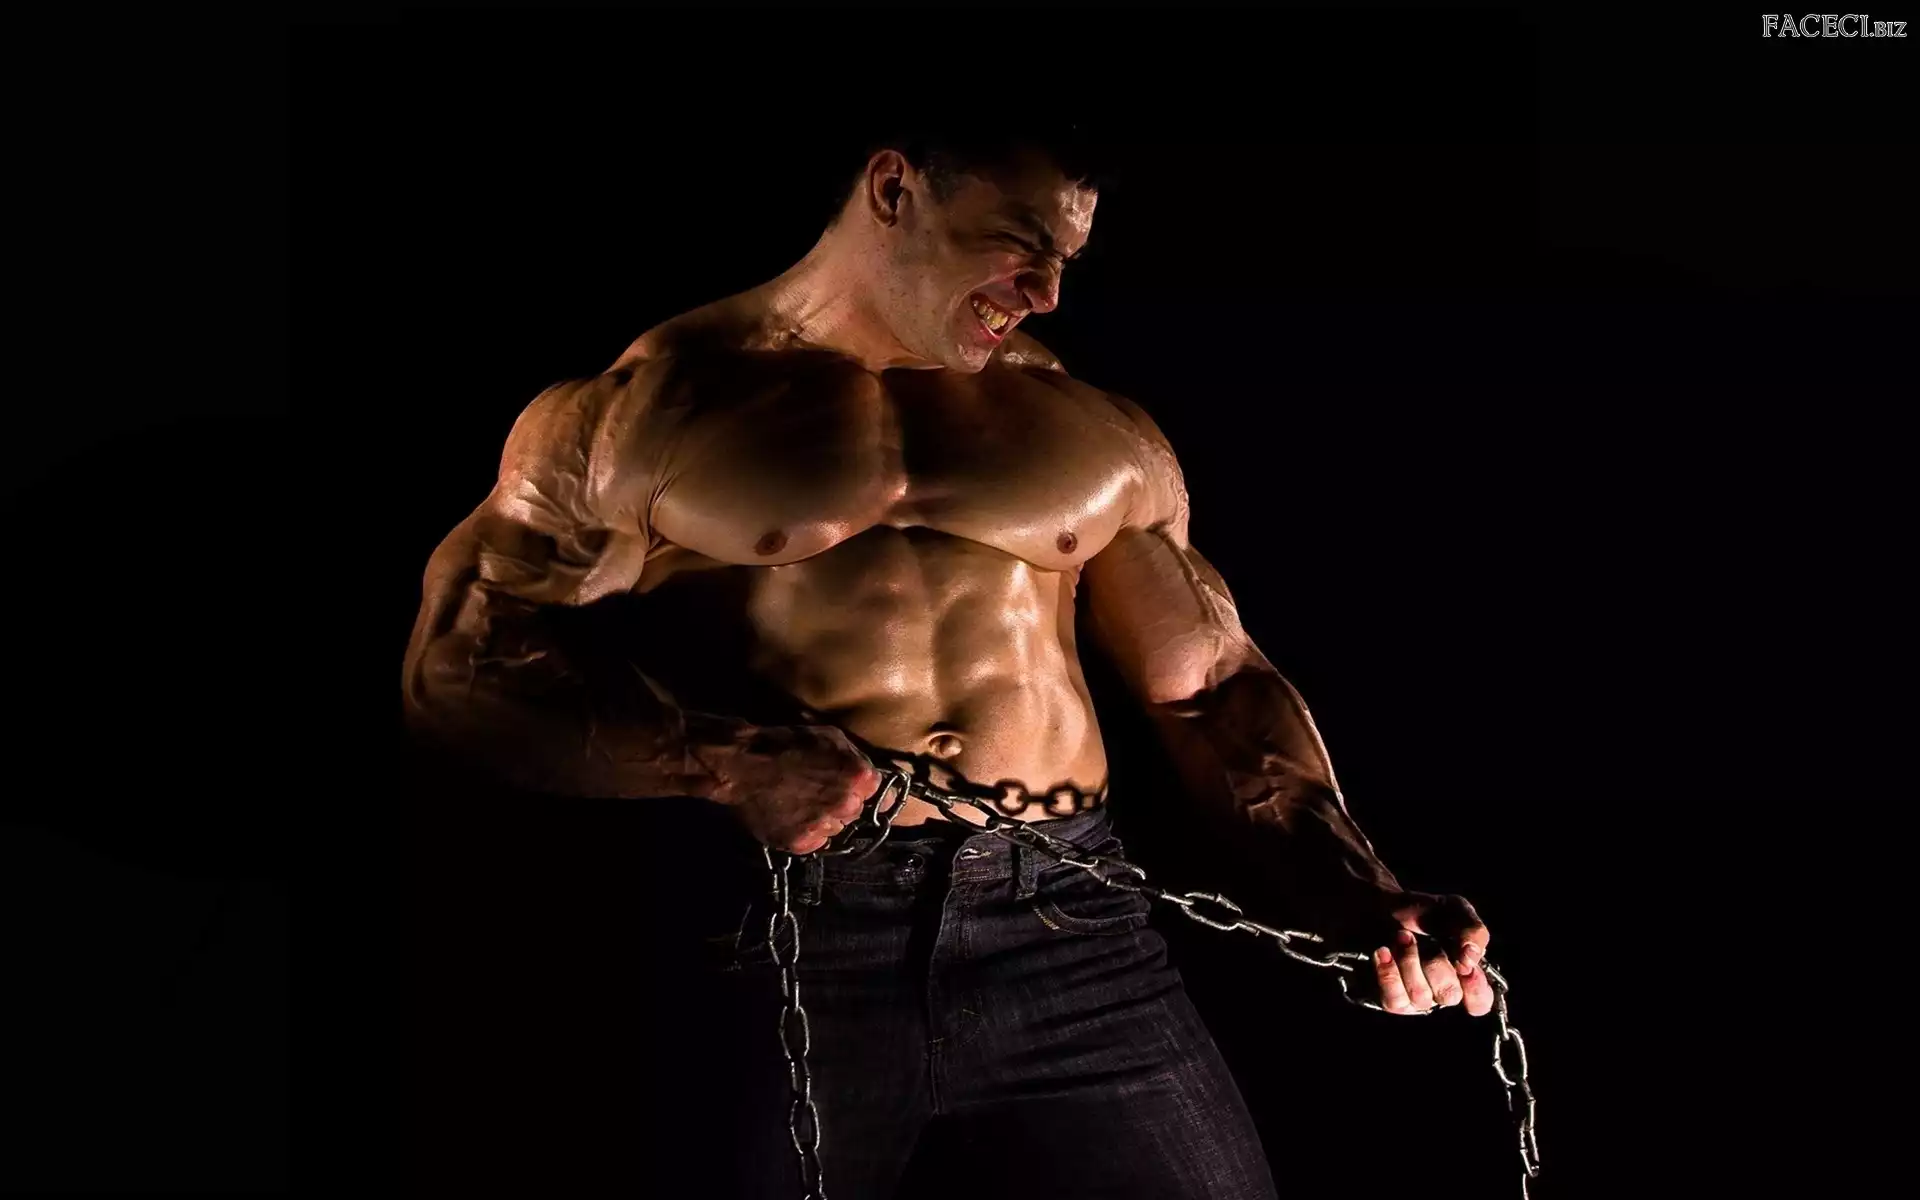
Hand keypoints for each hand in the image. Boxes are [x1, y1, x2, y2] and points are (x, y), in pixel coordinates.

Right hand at [709, 723, 884, 854]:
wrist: (743, 765)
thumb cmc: (785, 744)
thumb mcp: (829, 736)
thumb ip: (855, 757)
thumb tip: (868, 775)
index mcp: (857, 777)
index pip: (877, 792)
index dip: (860, 788)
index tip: (848, 786)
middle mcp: (845, 805)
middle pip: (855, 812)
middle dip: (842, 803)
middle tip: (819, 793)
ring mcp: (823, 826)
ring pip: (836, 829)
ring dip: (825, 819)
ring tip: (802, 805)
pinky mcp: (801, 843)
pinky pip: (816, 843)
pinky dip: (807, 833)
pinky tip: (793, 817)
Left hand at [1361, 891, 1494, 1017]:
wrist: (1380, 906)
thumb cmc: (1422, 913)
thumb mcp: (1454, 910)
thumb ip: (1473, 929)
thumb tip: (1471, 957)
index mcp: (1465, 974)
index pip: (1480, 1001)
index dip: (1476, 988)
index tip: (1464, 964)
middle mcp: (1442, 991)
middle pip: (1450, 995)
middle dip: (1436, 963)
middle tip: (1426, 940)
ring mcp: (1417, 999)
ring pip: (1420, 997)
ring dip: (1410, 961)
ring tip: (1401, 936)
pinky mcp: (1392, 999)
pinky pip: (1394, 1000)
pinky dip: (1389, 972)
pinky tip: (1384, 951)